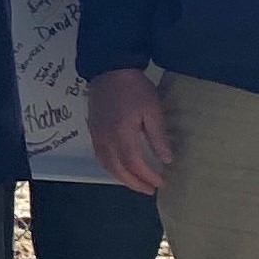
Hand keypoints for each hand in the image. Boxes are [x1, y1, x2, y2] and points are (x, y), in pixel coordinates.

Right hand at [86, 69, 173, 197]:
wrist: (109, 68)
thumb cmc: (134, 88)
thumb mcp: (153, 109)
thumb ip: (158, 136)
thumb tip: (165, 160)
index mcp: (121, 134)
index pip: (134, 164)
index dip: (147, 176)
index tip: (161, 182)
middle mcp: (105, 139)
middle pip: (117, 169)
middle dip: (134, 183)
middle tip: (150, 190)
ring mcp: (96, 135)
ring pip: (106, 165)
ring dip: (121, 177)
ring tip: (136, 182)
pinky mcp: (93, 130)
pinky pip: (100, 156)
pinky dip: (111, 167)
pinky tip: (120, 167)